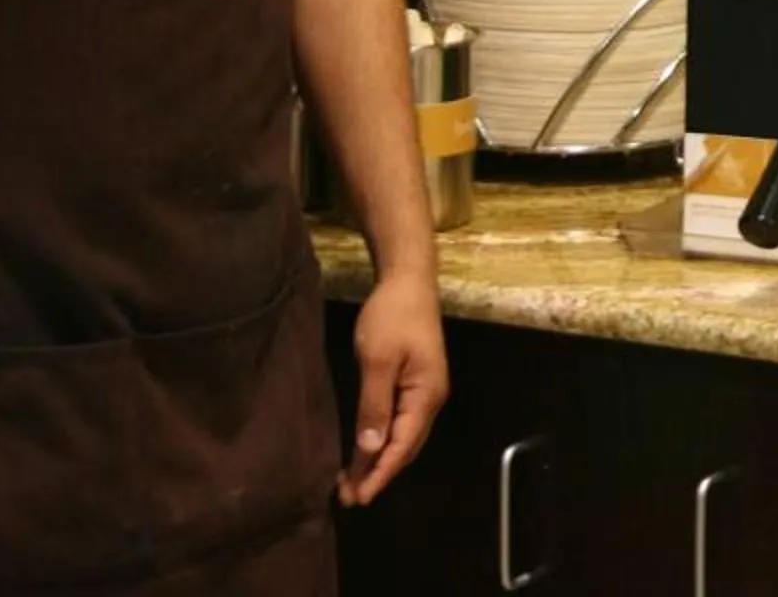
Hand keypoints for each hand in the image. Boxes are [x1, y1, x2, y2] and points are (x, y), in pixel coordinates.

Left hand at [341, 272, 447, 506]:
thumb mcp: (378, 359)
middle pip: (406, 447)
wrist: (408, 280)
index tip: (357, 498)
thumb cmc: (392, 316)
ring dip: (378, 460)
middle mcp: (430, 399)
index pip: (403, 446)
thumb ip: (375, 405)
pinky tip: (365, 450)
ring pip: (402, 437)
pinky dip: (381, 441)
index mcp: (426, 395)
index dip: (380, 474)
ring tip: (351, 482)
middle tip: (347, 498)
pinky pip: (398, 422)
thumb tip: (371, 448)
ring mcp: (424, 391)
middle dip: (378, 473)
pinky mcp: (413, 383)